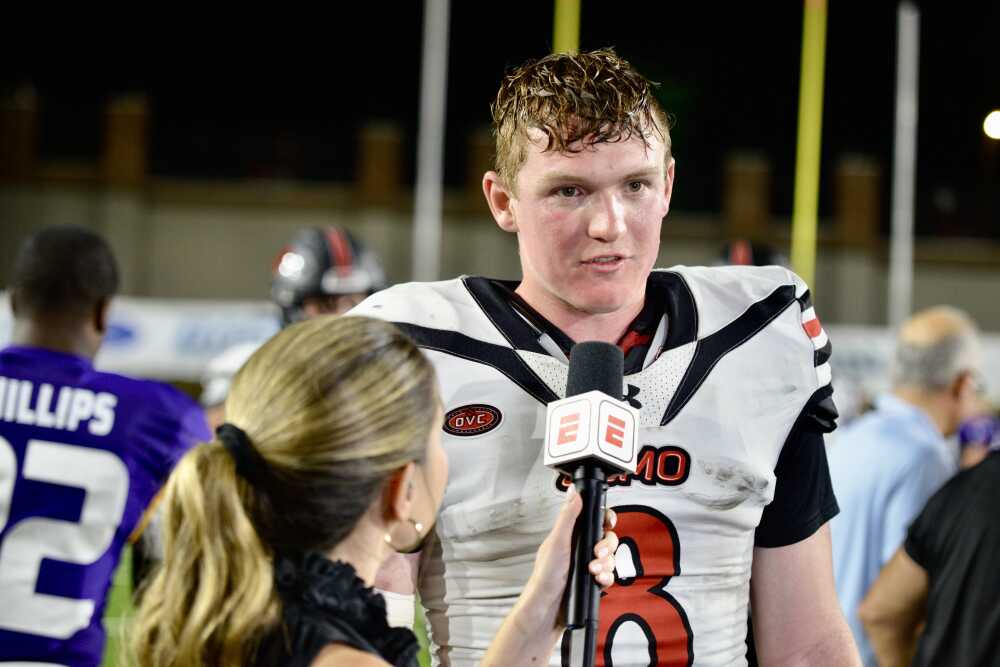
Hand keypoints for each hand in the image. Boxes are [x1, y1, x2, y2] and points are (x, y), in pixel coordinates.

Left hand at [480, 489, 619, 665]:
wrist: (547, 610)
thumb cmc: (545, 576)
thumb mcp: (557, 542)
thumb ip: (568, 517)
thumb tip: (574, 492)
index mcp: (570, 534)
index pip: (594, 519)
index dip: (605, 519)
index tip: (608, 523)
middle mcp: (579, 548)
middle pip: (607, 538)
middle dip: (607, 546)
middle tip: (596, 553)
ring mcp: (587, 565)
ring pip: (610, 557)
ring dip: (607, 564)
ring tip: (593, 571)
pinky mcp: (592, 581)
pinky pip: (609, 575)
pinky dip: (607, 578)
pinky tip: (599, 581)